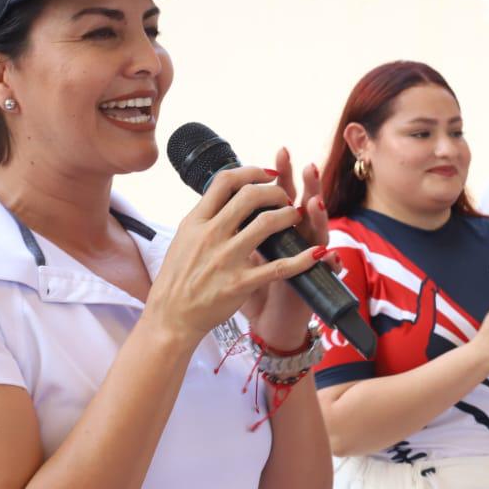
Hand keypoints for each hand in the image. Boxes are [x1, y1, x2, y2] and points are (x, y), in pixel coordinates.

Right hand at [145, 163, 321, 341]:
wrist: (171, 317)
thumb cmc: (177, 278)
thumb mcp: (183, 238)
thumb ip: (206, 217)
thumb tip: (226, 195)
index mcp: (196, 221)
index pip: (225, 181)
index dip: (251, 171)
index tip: (267, 174)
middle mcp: (211, 235)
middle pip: (250, 196)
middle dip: (275, 191)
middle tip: (285, 197)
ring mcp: (226, 259)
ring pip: (267, 223)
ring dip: (289, 214)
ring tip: (297, 215)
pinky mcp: (240, 284)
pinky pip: (278, 267)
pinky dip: (302, 259)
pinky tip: (317, 252)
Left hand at [243, 149, 336, 350]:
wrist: (268, 325)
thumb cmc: (251, 291)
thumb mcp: (239, 257)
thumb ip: (238, 231)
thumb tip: (223, 202)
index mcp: (275, 229)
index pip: (280, 194)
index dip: (281, 174)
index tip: (279, 151)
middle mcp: (296, 239)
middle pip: (304, 203)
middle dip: (306, 184)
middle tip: (306, 165)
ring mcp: (306, 259)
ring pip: (317, 231)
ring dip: (318, 216)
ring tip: (314, 201)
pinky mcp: (310, 283)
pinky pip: (318, 273)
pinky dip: (324, 263)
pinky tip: (326, 253)